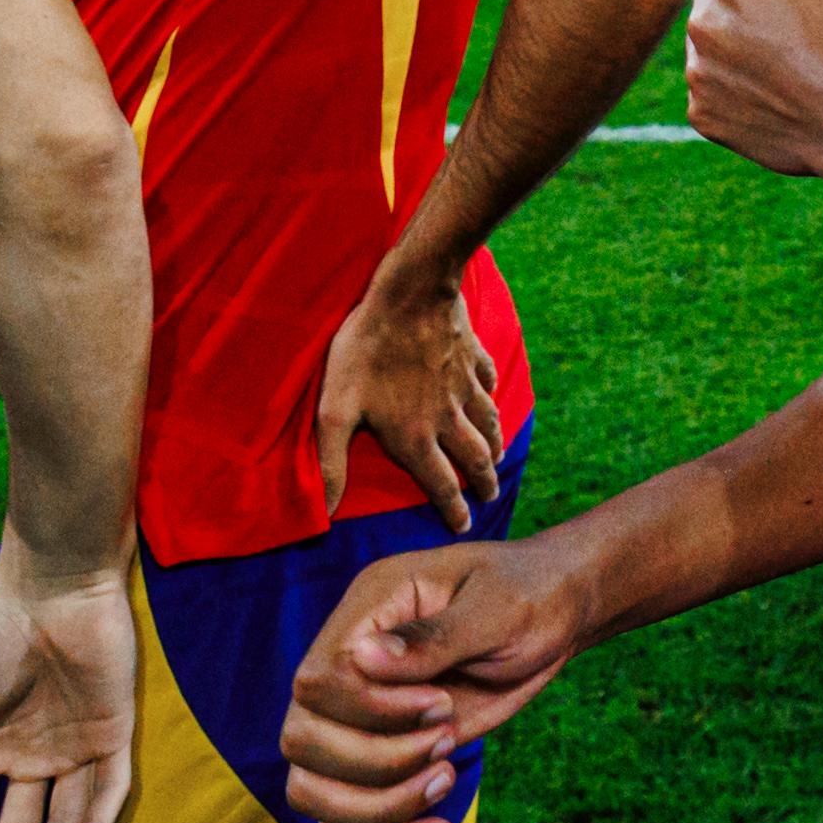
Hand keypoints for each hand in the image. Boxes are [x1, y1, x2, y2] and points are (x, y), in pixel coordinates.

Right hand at [280, 542, 586, 822]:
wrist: (557, 616)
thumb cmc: (530, 596)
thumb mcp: (496, 607)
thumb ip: (433, 637)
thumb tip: (365, 659)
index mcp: (366, 614)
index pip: (317, 683)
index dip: (372, 711)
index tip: (442, 705)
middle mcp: (346, 668)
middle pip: (302, 742)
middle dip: (378, 761)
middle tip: (449, 740)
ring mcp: (357, 718)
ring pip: (311, 791)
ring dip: (378, 809)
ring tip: (449, 780)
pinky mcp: (381, 759)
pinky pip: (347, 821)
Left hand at [319, 273, 503, 533]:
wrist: (410, 295)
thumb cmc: (366, 351)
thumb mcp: (335, 410)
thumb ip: (331, 462)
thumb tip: (324, 513)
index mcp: (416, 437)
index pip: (441, 484)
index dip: (453, 510)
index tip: (464, 527)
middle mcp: (448, 419)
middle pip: (474, 459)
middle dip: (484, 482)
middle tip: (491, 497)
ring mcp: (465, 387)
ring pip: (488, 425)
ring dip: (495, 446)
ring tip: (499, 458)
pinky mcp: (472, 357)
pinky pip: (487, 383)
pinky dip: (492, 397)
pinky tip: (491, 397)